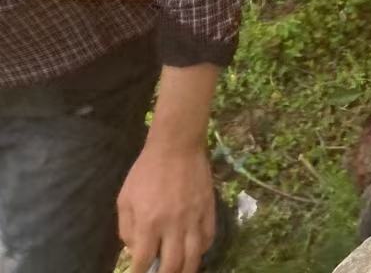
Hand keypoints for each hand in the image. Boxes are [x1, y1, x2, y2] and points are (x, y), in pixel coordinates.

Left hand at [118, 141, 215, 272]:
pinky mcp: (209, 209)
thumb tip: (137, 249)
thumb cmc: (146, 171)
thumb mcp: (125, 199)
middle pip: (172, 265)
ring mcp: (194, 218)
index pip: (144, 261)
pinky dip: (202, 251)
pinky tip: (194, 253)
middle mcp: (173, 225)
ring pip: (194, 257)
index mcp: (149, 223)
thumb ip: (127, 228)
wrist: (177, 146)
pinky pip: (209, 238)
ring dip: (186, 270)